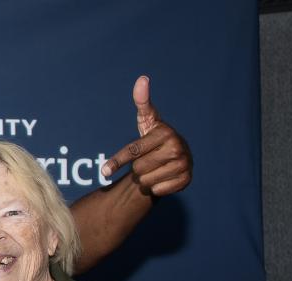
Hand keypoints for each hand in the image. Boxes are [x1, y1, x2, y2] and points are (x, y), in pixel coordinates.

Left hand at [101, 76, 192, 195]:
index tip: (104, 171)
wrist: (177, 158)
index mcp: (165, 132)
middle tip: (147, 160)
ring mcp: (184, 164)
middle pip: (138, 168)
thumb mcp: (148, 121)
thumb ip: (143, 102)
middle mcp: (177, 147)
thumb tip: (142, 78)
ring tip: (155, 168)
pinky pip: (158, 190)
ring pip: (146, 181)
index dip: (117, 161)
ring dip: (146, 178)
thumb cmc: (155, 139)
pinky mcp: (187, 180)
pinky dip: (156, 187)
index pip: (133, 150)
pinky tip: (163, 177)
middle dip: (138, 168)